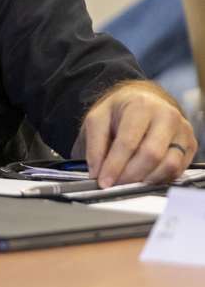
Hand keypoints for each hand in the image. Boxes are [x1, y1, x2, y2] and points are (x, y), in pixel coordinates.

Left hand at [72, 79, 197, 186]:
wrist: (144, 101)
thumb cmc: (121, 111)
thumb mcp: (98, 119)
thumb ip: (95, 145)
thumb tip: (97, 172)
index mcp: (141, 106)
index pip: (128, 141)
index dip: (115, 165)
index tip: (104, 181)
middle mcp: (166, 116)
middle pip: (151, 155)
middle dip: (130, 175)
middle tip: (115, 184)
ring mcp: (182, 131)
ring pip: (169, 165)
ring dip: (146, 180)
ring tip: (128, 182)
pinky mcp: (190, 145)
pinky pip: (178, 170)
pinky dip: (159, 179)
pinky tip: (144, 178)